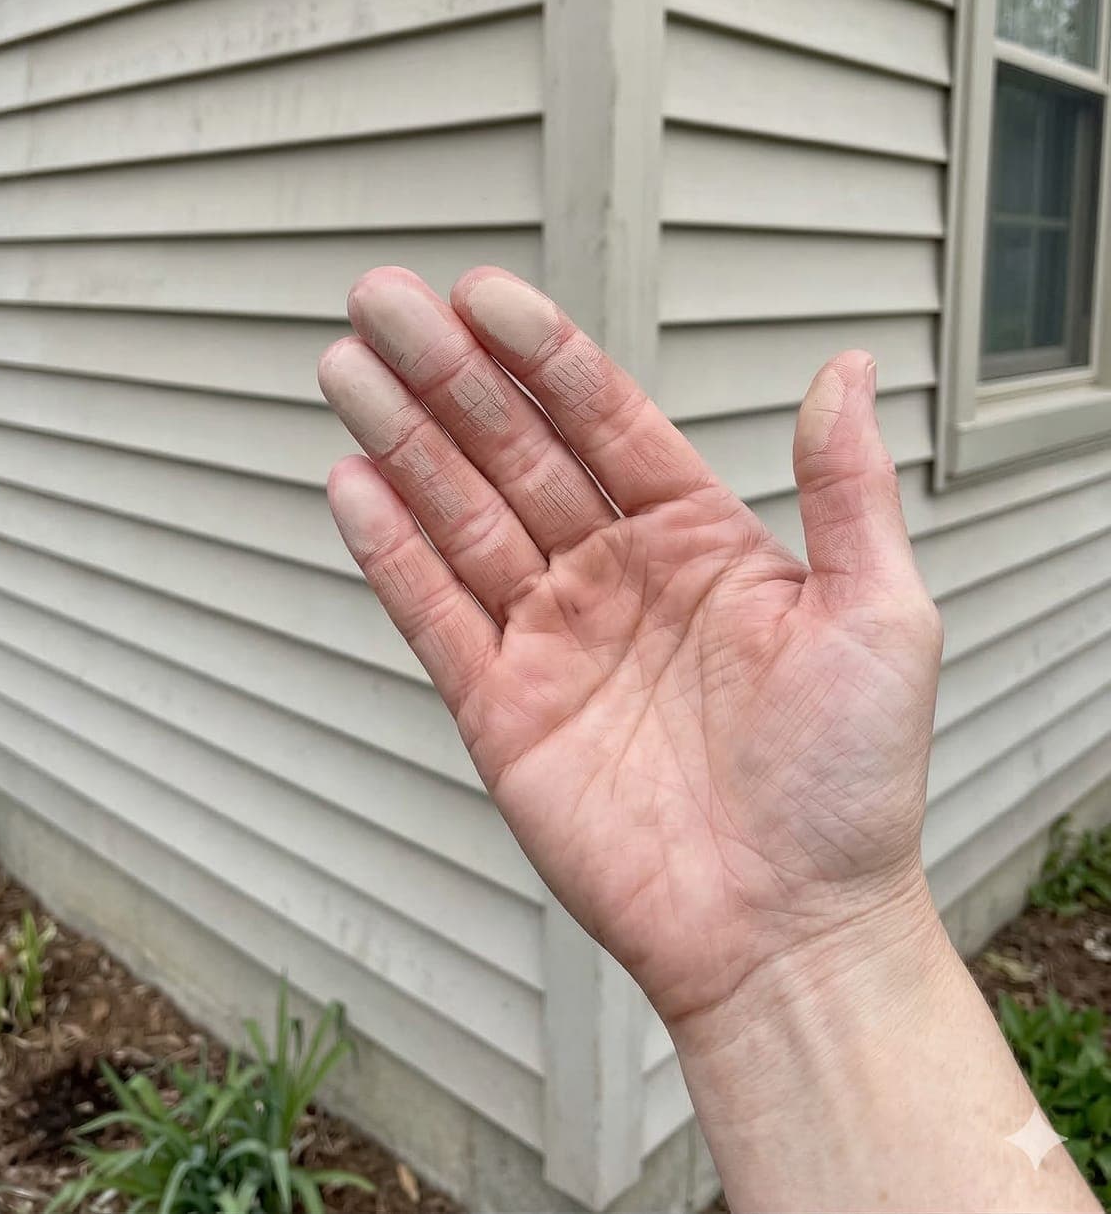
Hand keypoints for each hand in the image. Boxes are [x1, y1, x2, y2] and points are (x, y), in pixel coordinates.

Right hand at [318, 266, 942, 1031]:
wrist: (791, 933)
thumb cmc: (852, 784)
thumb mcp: (881, 617)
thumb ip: (846, 488)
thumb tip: (848, 367)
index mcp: (698, 539)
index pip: (604, 420)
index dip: (543, 354)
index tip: (485, 294)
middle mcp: (615, 575)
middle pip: (514, 451)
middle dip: (448, 375)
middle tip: (384, 302)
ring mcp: (553, 640)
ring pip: (462, 518)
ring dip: (402, 441)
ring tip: (347, 367)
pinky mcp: (502, 712)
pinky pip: (435, 617)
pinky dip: (391, 553)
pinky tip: (352, 482)